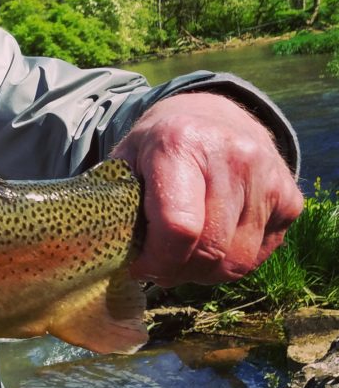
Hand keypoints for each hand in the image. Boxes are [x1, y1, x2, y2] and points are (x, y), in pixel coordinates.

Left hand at [112, 92, 303, 286]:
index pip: (178, 227)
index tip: (139, 266)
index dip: (157, 261)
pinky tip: (212, 244)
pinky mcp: (290, 197)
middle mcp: (231, 156)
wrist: (212, 115)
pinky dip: (232, 261)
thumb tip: (97, 252)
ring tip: (182, 257)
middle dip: (178, 271)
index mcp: (180, 144)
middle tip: (158, 268)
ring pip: (238, 261)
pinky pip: (260, 255)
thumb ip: (113, 201)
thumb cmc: (157, 146)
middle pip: (210, 250)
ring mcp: (267, 177)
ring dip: (205, 272)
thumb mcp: (125, 160)